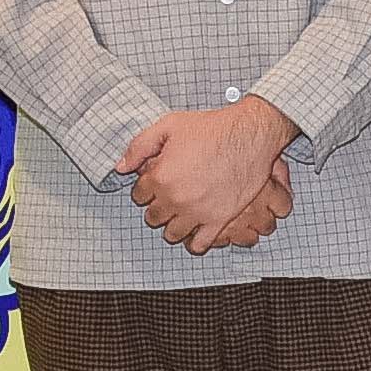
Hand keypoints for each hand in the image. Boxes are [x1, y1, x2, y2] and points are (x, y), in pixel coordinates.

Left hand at [116, 95, 301, 254]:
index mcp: (161, 177)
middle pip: (153, 217)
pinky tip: (196, 230)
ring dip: (173, 225)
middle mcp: (176, 199)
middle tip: (169, 196)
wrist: (249, 135)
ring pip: (172, 234)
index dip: (146, 187)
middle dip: (158, 207)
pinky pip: (200, 244)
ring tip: (181, 212)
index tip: (155, 182)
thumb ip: (140, 146)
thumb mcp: (169, 126)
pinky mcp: (218, 220)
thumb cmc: (211, 128)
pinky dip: (195, 242)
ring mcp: (197, 213)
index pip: (139, 195)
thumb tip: (121, 166)